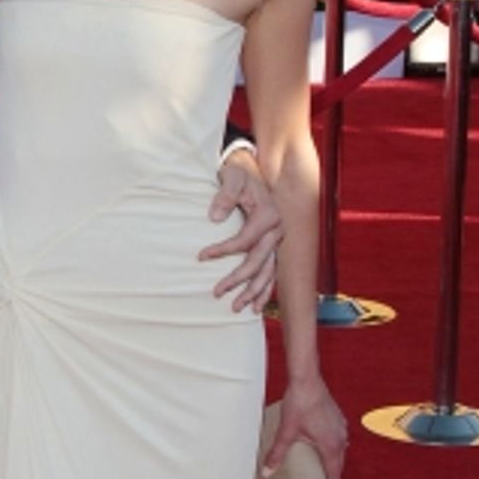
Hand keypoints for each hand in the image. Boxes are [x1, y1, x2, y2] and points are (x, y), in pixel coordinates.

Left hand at [201, 151, 283, 312]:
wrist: (249, 170)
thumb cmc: (238, 174)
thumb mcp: (232, 177)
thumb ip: (224, 195)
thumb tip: (215, 218)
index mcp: (269, 215)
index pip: (246, 240)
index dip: (224, 251)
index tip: (201, 256)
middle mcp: (277, 230)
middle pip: (258, 262)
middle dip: (238, 280)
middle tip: (216, 292)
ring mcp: (276, 240)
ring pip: (267, 272)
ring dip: (253, 292)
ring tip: (237, 308)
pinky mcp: (272, 246)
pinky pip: (270, 272)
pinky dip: (264, 289)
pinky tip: (255, 306)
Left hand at [262, 376, 347, 478]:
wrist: (307, 380)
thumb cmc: (299, 404)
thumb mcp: (286, 432)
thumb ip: (277, 454)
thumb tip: (266, 473)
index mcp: (331, 445)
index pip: (335, 472)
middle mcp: (341, 438)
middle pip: (338, 462)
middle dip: (327, 471)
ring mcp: (341, 427)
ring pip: (339, 449)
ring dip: (329, 457)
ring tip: (314, 462)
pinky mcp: (337, 417)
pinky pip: (337, 437)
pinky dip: (330, 443)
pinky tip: (317, 442)